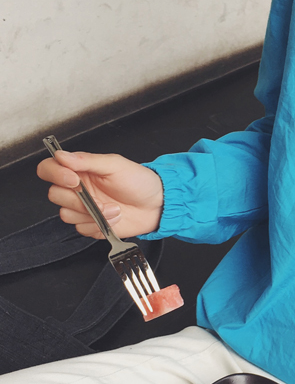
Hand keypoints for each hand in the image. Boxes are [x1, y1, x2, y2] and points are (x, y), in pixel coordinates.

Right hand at [37, 150, 163, 238]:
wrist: (157, 205)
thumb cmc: (140, 182)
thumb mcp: (116, 165)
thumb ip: (87, 160)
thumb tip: (62, 155)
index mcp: (80, 170)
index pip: (48, 168)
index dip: (55, 174)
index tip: (73, 179)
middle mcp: (77, 189)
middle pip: (54, 195)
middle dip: (78, 200)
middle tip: (99, 198)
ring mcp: (82, 208)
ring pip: (66, 214)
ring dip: (92, 214)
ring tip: (114, 208)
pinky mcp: (90, 224)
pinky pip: (80, 229)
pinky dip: (98, 225)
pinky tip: (114, 218)